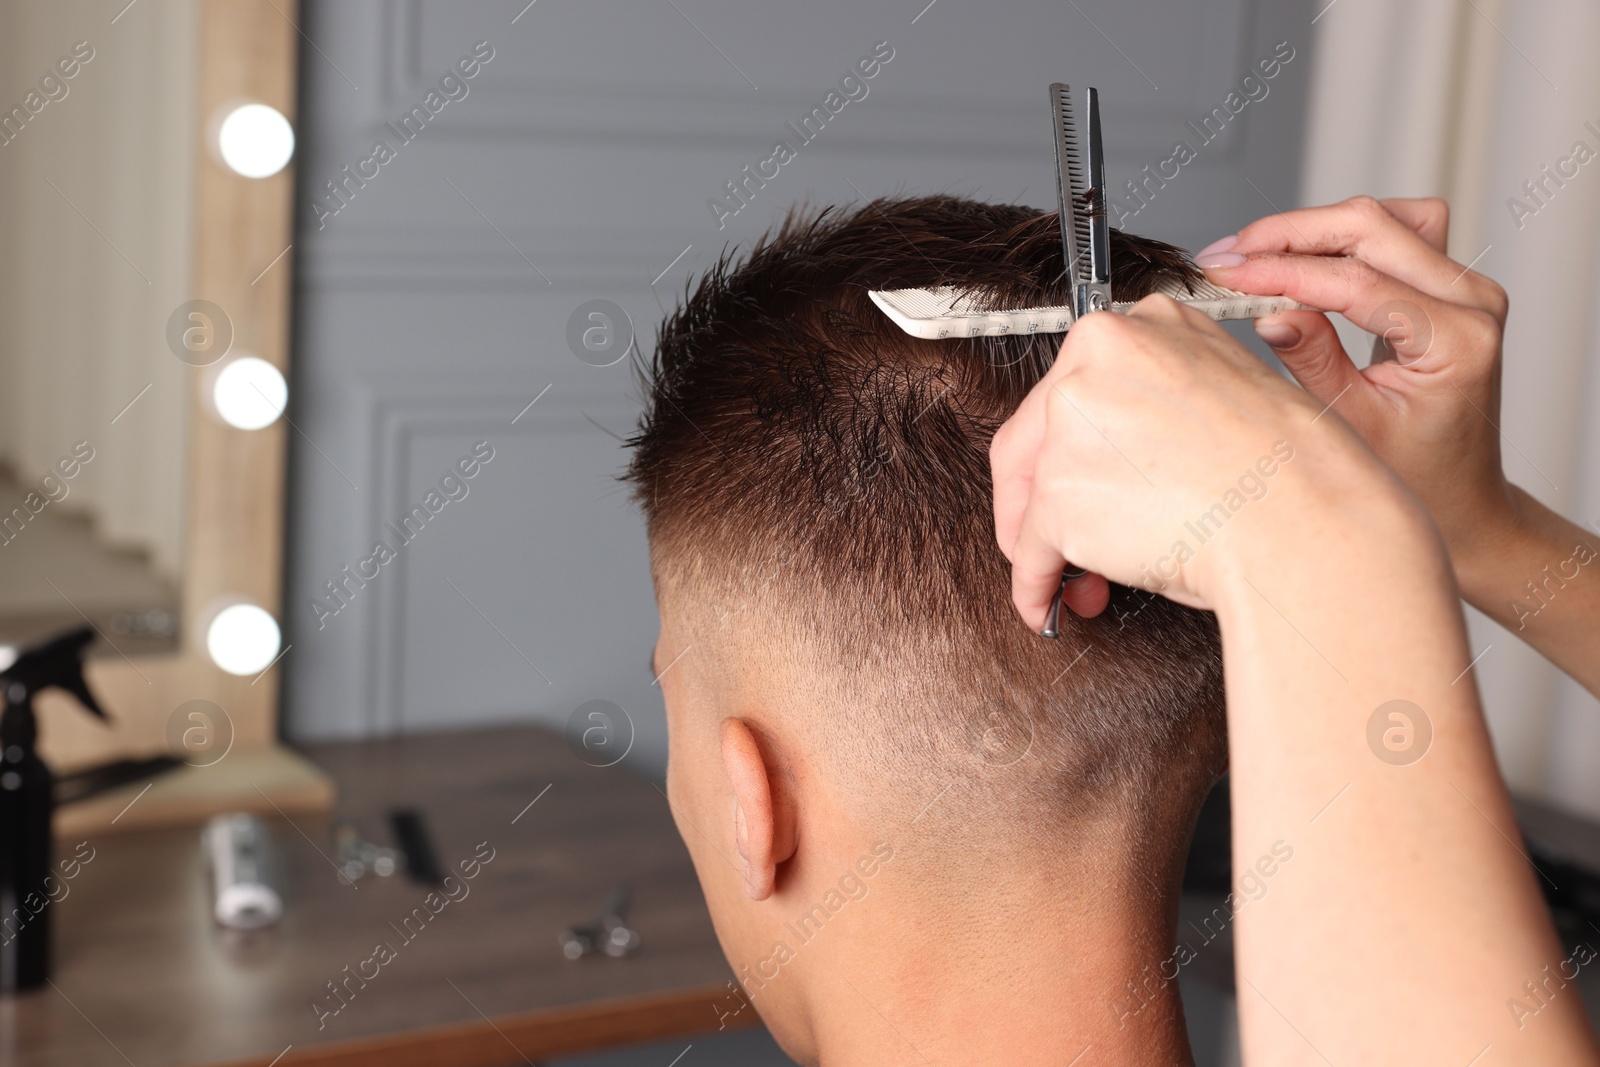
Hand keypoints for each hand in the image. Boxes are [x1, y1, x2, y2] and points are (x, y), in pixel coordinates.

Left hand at [990, 293, 1393, 630]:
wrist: (1305, 521)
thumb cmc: (1289, 475)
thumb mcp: (1227, 392)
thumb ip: (1161, 403)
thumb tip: (1118, 458)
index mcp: (1142, 326)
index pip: (1076, 389)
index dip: (1077, 449)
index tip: (1087, 478)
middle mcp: (1093, 361)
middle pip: (1033, 439)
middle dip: (1044, 500)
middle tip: (1067, 541)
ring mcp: (1069, 425)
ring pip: (1031, 497)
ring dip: (1049, 546)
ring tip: (1083, 582)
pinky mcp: (1058, 494)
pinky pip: (1029, 552)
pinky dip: (1033, 585)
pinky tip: (1048, 602)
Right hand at [1192, 196, 1515, 581]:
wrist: (1461, 497)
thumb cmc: (1417, 477)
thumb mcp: (1353, 426)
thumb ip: (1313, 360)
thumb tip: (1269, 310)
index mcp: (1457, 340)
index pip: (1355, 280)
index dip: (1281, 270)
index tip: (1226, 273)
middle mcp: (1472, 301)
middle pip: (1371, 227)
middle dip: (1289, 234)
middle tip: (1227, 255)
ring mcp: (1465, 287)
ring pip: (1384, 218)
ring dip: (1315, 228)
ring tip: (1256, 253)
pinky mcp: (1448, 284)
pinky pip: (1396, 232)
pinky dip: (1342, 237)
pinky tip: (1301, 258)